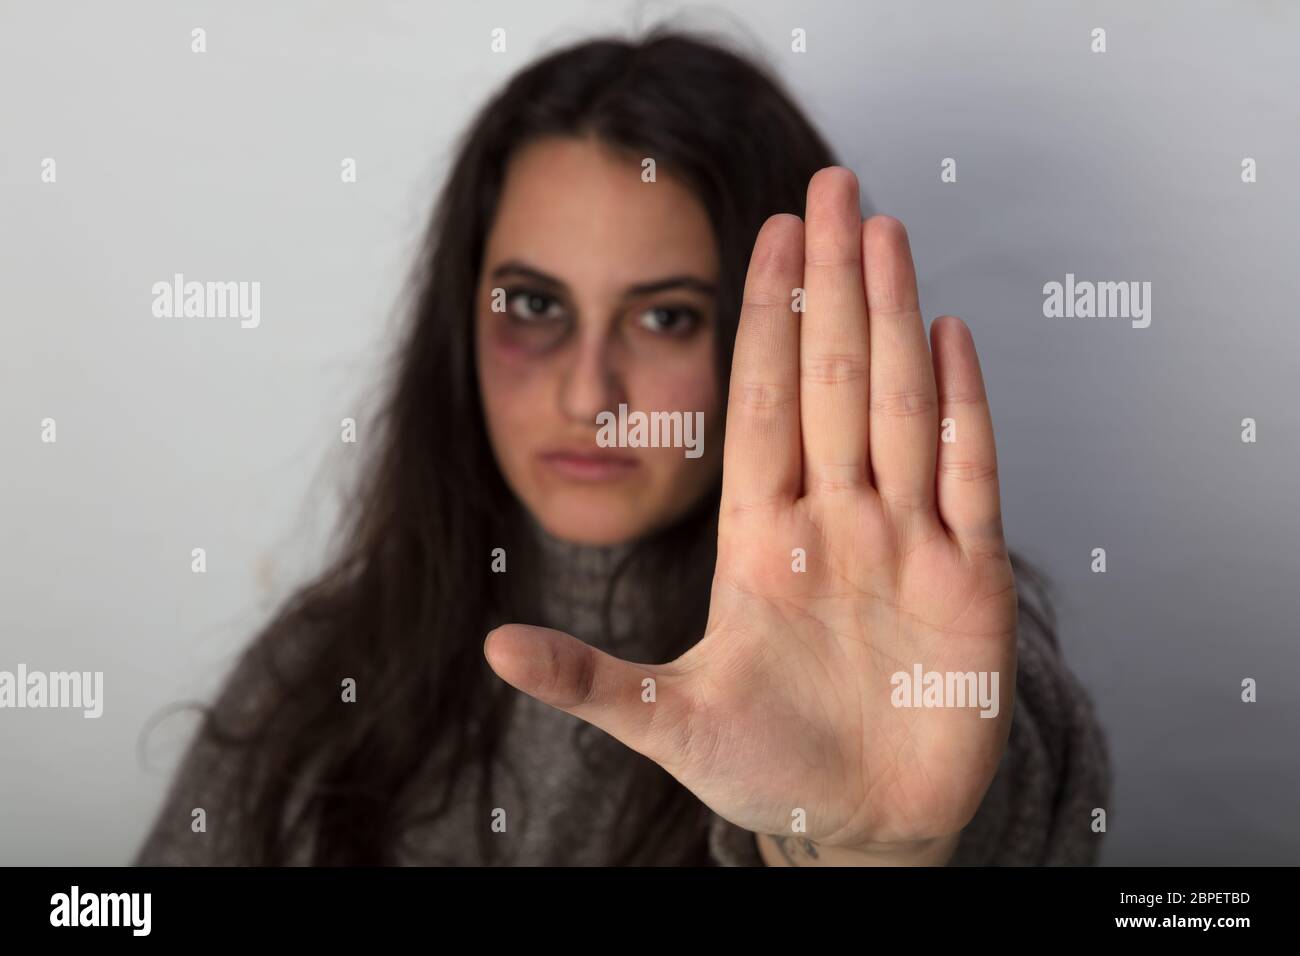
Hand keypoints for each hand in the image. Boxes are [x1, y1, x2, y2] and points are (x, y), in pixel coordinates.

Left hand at [484, 167, 1017, 855]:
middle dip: (830, 284)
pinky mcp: (969, 580)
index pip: (760, 404)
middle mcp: (834, 522)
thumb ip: (589, 680)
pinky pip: (968, 476)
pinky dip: (964, 409)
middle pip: (830, 380)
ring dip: (893, 319)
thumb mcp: (667, 723)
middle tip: (830, 186)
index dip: (763, 319)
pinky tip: (951, 336)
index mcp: (760, 540)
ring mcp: (904, 543)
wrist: (860, 824)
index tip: (766, 236)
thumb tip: (494, 646)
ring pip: (897, 407)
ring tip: (884, 233)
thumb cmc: (769, 771)